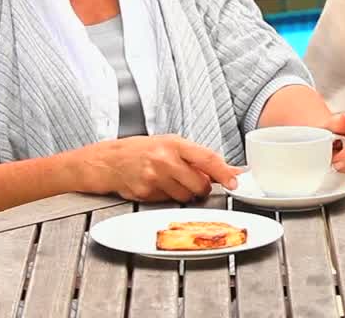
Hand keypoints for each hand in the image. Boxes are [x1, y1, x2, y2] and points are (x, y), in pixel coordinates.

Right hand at [78, 135, 242, 202]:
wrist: (110, 161)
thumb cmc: (142, 150)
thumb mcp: (171, 145)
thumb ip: (198, 157)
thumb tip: (228, 170)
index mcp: (174, 144)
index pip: (207, 158)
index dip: (223, 172)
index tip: (234, 181)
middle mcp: (165, 160)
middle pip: (199, 184)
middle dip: (202, 187)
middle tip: (194, 181)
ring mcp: (154, 178)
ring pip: (186, 196)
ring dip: (185, 193)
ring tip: (171, 180)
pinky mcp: (147, 193)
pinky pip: (169, 201)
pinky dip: (168, 197)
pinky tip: (158, 186)